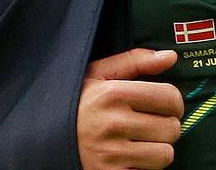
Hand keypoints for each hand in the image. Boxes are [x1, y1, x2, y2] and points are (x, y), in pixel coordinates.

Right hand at [78, 48, 182, 169]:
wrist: (40, 139)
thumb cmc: (75, 104)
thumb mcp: (98, 75)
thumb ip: (135, 61)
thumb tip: (171, 57)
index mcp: (112, 94)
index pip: (169, 97)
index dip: (174, 102)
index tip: (166, 105)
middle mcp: (113, 124)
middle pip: (172, 127)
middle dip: (167, 125)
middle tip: (152, 124)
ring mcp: (111, 154)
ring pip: (165, 154)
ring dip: (158, 149)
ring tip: (142, 141)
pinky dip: (144, 166)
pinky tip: (130, 156)